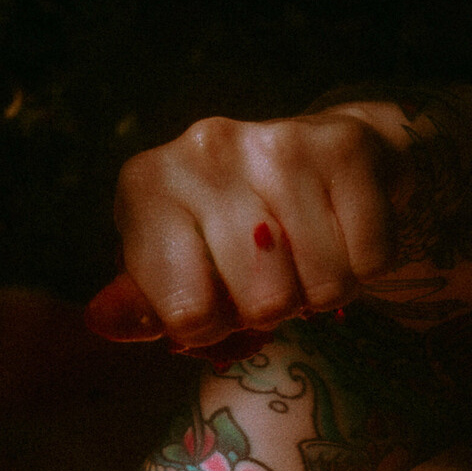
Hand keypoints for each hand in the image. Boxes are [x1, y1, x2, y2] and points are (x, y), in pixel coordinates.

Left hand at [86, 105, 408, 349]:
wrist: (322, 157)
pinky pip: (369, 261)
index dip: (210, 328)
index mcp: (147, 186)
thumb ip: (144, 307)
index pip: (187, 316)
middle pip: (259, 304)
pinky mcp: (344, 146)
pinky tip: (341, 233)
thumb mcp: (173, 272)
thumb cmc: (232, 233)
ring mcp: (276, 142)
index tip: (213, 300)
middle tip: (267, 277)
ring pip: (320, 286)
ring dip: (320, 292)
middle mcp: (204, 150)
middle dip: (270, 311)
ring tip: (304, 257)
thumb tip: (102, 321)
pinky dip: (365, 268)